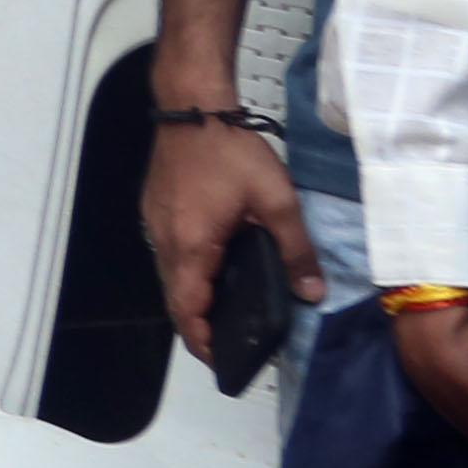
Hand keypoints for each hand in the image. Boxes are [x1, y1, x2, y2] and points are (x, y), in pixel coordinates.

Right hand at [143, 118, 317, 356]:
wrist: (192, 105)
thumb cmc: (232, 152)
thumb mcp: (277, 201)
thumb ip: (296, 250)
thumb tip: (312, 293)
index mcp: (192, 246)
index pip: (187, 309)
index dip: (201, 341)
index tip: (222, 361)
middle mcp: (166, 241)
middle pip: (175, 298)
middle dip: (199, 325)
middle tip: (232, 342)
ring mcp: (156, 224)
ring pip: (170, 276)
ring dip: (193, 297)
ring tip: (228, 308)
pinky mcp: (155, 210)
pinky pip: (170, 254)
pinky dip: (188, 272)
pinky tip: (216, 264)